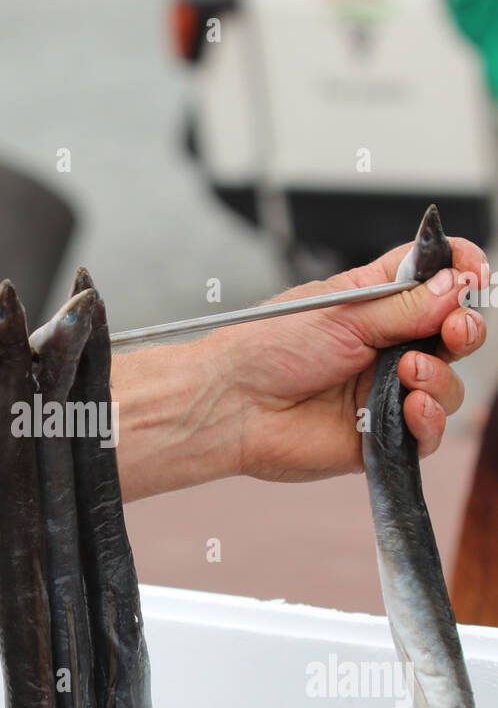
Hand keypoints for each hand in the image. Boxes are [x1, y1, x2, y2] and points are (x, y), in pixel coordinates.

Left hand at [214, 238, 487, 482]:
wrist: (235, 403)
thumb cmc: (270, 348)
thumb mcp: (345, 312)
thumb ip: (406, 305)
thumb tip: (457, 287)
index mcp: (376, 302)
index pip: (436, 279)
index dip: (461, 272)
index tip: (475, 275)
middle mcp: (386, 345)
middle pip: (454, 333)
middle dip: (465, 328)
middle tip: (455, 330)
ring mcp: (387, 390)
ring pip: (447, 384)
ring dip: (441, 376)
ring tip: (409, 373)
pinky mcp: (382, 435)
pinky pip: (428, 432)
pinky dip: (430, 418)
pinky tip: (412, 407)